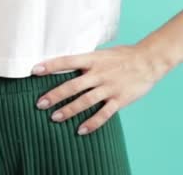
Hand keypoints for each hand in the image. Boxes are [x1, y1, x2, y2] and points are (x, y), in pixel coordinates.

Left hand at [31, 45, 166, 135]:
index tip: (34, 70)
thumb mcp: (102, 53)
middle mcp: (99, 73)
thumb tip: (67, 63)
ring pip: (85, 101)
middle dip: (54, 95)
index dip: (50, 65)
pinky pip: (104, 114)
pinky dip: (92, 123)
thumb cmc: (123, 55)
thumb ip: (86, 60)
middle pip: (72, 85)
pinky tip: (81, 130)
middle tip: (39, 103)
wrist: (149, 60)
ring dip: (69, 110)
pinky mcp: (119, 99)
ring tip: (55, 117)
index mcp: (93, 59)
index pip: (67, 61)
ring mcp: (109, 87)